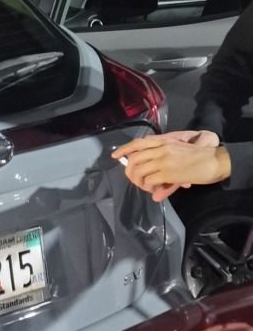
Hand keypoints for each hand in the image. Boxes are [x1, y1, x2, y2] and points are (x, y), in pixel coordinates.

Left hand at [111, 130, 228, 200]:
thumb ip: (163, 159)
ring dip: (138, 181)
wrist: (215, 160)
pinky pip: (149, 180)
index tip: (115, 155)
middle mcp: (161, 148)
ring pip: (139, 170)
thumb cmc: (199, 156)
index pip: (138, 143)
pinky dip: (148, 186)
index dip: (124, 149)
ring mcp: (163, 160)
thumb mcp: (178, 151)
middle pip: (134, 159)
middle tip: (133, 179)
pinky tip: (153, 189)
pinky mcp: (167, 173)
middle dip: (129, 171)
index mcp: (164, 141)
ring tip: (144, 185)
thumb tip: (152, 167)